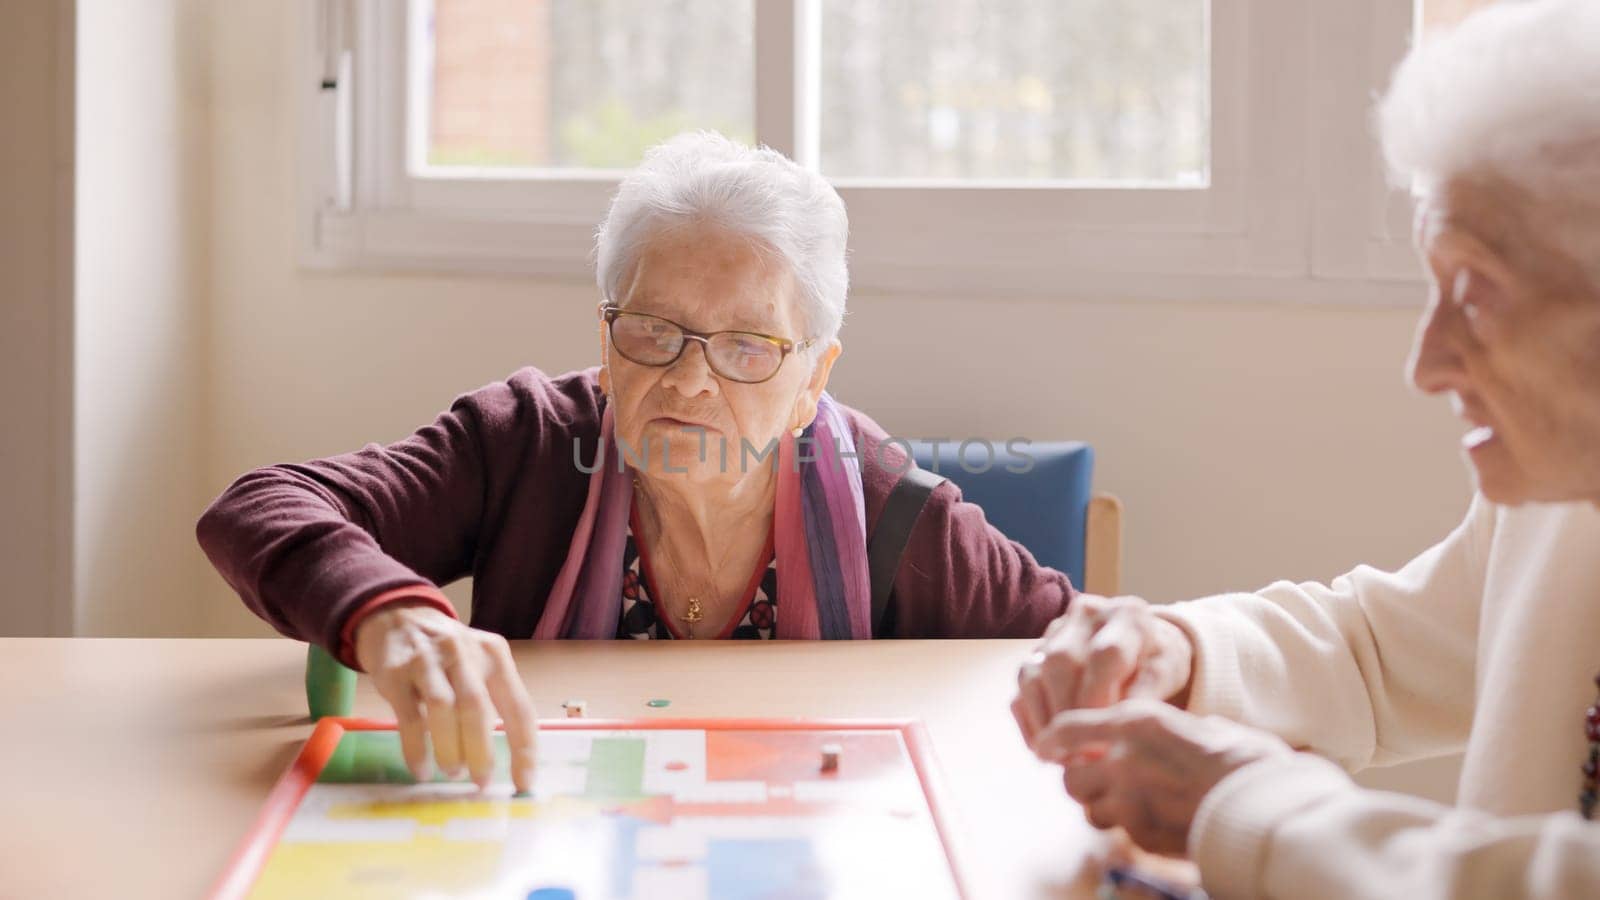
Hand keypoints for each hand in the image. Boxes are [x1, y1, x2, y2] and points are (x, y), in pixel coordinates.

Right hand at [354, 603, 537, 792]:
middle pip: (477, 707)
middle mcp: (463, 654)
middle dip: (482, 751)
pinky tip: (421, 768)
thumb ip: (492, 697)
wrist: (395, 615)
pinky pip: (408, 716)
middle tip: (481, 782)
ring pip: (443, 709)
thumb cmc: (445, 652)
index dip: (524, 749)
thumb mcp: (477, 661)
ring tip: (452, 773)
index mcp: (494, 656)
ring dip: (450, 748)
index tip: (524, 782)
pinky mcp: (395, 673)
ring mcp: (427, 661)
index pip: (518, 707)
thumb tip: (505, 756)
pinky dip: (416, 747)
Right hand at [1012, 594, 1193, 746]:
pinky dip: (1030, 721)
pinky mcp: (1035, 653)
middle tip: (1080, 754)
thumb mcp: (1166, 673)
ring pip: (1033, 673)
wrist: (1141, 645)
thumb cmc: (1155, 662)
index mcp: (1126, 614)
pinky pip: (1020, 688)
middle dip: (1067, 713)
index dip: (1099, 699)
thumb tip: (1119, 727)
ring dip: (1044, 721)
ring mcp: (1054, 632)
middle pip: (1061, 662)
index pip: (1105, 654)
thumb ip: (1147, 695)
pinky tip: (1047, 747)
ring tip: (1062, 757)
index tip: (1103, 737)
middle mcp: (1085, 614)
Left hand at [1033, 699, 1291, 854]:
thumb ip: (1171, 732)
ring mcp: (1129, 802)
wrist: (1265, 806)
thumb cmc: (1246, 760)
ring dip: (1102, 807)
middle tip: (1100, 780)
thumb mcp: (1205, 725)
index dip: (1051, 739)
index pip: (1070, 728)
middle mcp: (1122, 760)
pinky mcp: (1142, 836)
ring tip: (1128, 803)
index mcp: (1137, 723)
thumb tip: (1165, 739)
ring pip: (1090, 810)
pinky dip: (1129, 827)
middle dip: (1081, 781)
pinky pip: (1121, 832)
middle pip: (1071, 778)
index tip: (1042, 747)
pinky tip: (1154, 820)